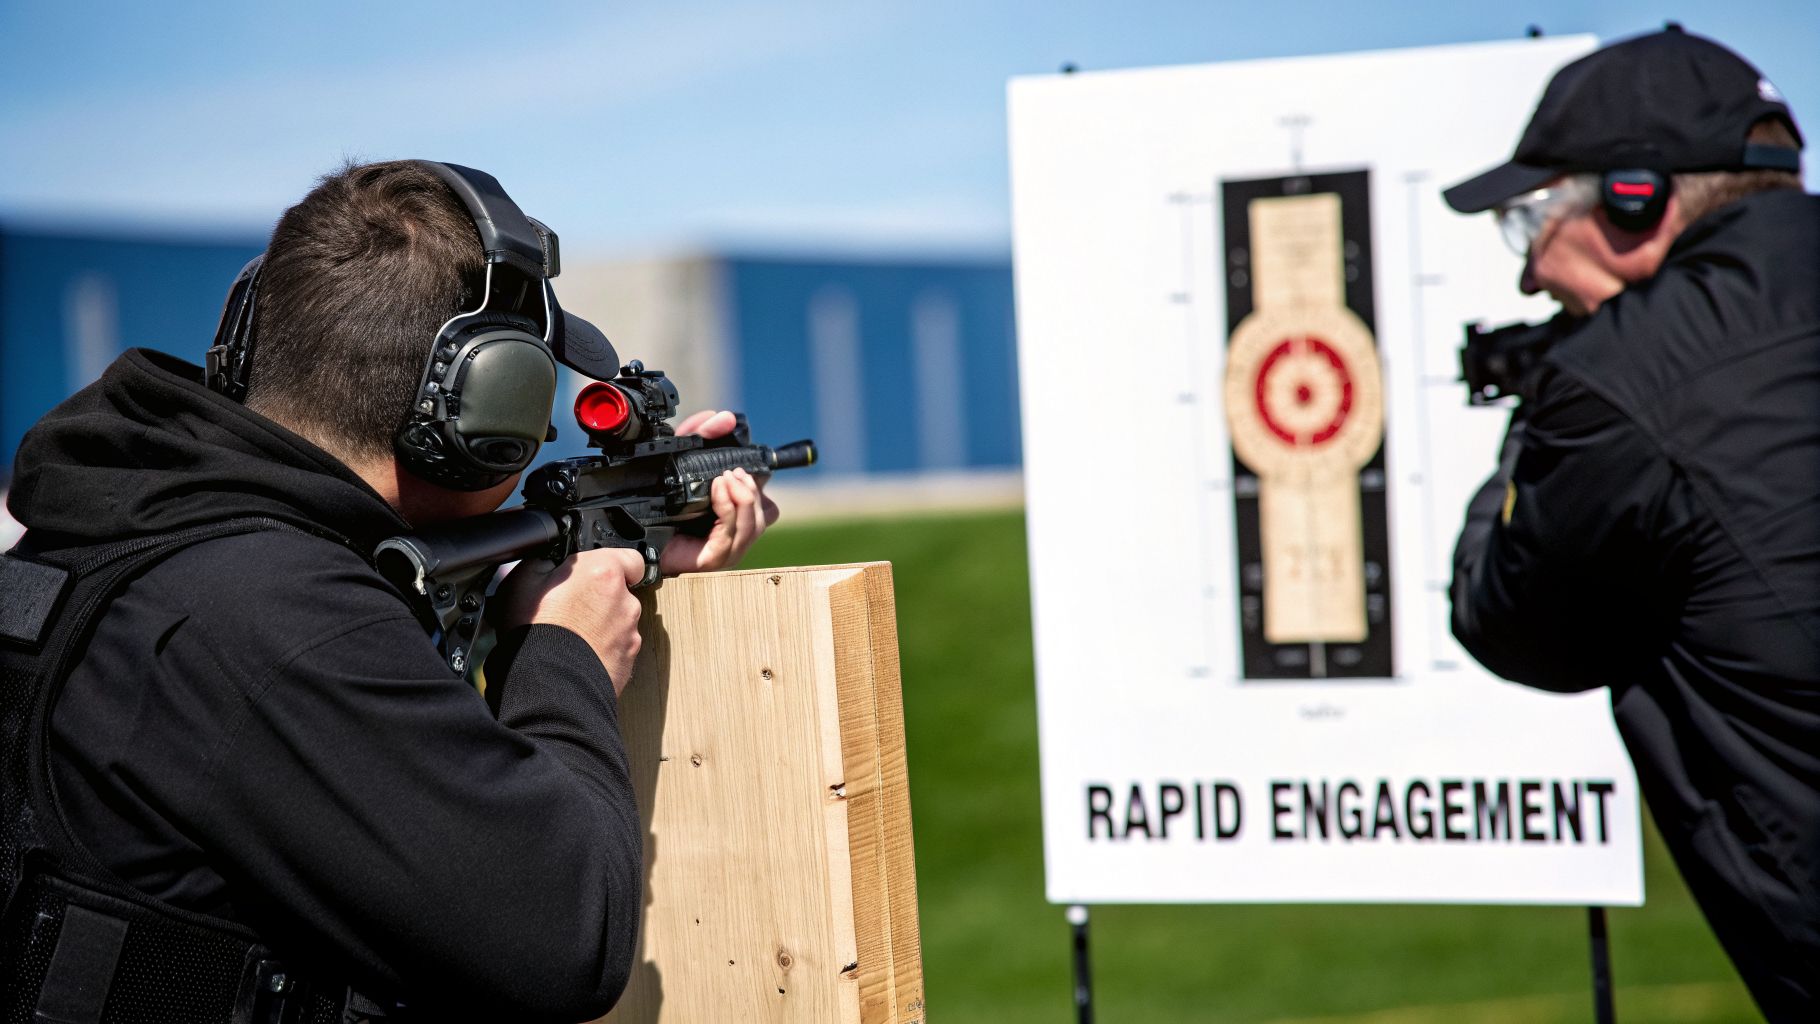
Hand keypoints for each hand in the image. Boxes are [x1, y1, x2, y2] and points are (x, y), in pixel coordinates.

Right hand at [494, 547, 645, 694]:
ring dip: (600, 625)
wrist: (547, 685)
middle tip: (569, 607)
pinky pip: (616, 648)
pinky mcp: (628, 662)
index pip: (630, 558)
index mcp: (604, 573)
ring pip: (618, 622)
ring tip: (570, 635)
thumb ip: (545, 562)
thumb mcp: (522, 581)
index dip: (611, 563)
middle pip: (620, 592)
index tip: (594, 572)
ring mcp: (630, 634)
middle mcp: (625, 602)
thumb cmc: (535, 632)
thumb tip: (550, 561)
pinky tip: (577, 654)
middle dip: (599, 597)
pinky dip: (602, 649)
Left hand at [659, 410, 780, 575]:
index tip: (741, 467)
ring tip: (724, 479)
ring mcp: (726, 549)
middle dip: (753, 489)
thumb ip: (701, 434)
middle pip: (766, 514)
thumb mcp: (681, 457)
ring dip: (744, 498)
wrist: (631, 527)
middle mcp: (734, 533)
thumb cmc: (658, 498)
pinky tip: (718, 491)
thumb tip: (725, 418)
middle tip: (732, 471)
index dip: (760, 484)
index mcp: (733, 515)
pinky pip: (731, 535)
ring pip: (754, 525)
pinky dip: (729, 509)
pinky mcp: (713, 558)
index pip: (766, 503)